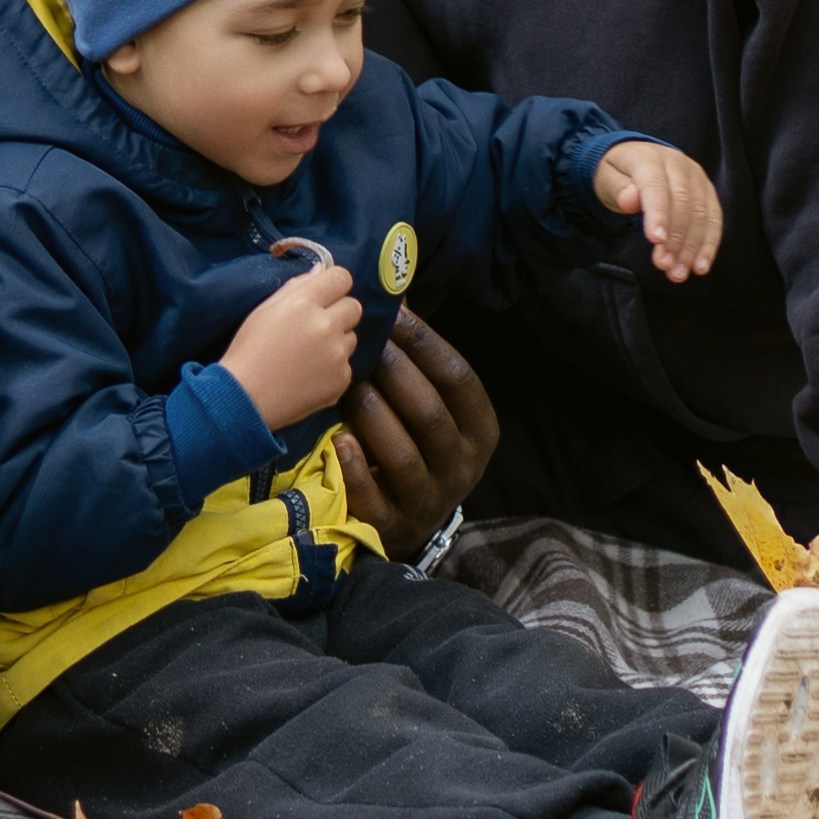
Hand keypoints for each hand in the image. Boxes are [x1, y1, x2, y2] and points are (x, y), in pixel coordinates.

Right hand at [221, 262, 361, 425]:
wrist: (245, 397)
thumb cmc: (249, 349)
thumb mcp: (265, 309)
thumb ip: (296, 287)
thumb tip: (320, 272)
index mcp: (304, 303)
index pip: (341, 278)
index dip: (335, 283)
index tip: (327, 293)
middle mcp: (326, 326)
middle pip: (354, 307)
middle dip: (339, 312)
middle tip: (317, 325)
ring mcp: (337, 355)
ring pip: (351, 338)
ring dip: (337, 341)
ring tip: (309, 354)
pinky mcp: (341, 380)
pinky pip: (346, 365)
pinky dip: (332, 368)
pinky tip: (309, 375)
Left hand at [336, 305, 499, 554]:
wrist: (411, 519)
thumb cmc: (420, 443)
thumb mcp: (435, 405)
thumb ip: (421, 360)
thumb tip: (397, 292)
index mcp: (481, 431)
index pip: (459, 378)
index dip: (426, 342)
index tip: (394, 314)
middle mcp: (463, 467)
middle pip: (428, 412)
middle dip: (394, 372)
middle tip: (361, 343)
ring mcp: (429, 500)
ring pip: (399, 453)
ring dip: (371, 413)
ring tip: (347, 385)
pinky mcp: (394, 526)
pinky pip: (373, 496)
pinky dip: (354, 467)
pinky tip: (337, 440)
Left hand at [594, 140, 721, 281]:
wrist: (635, 160)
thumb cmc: (617, 174)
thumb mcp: (606, 178)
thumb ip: (616, 188)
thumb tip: (630, 199)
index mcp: (649, 157)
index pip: (656, 186)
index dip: (658, 213)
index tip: (656, 240)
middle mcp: (677, 162)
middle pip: (682, 202)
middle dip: (675, 237)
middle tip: (664, 265)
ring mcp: (696, 175)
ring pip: (700, 213)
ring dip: (691, 247)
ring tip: (678, 273)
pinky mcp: (706, 190)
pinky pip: (713, 218)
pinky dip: (708, 244)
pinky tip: (700, 266)